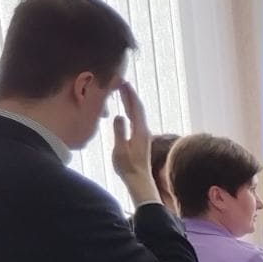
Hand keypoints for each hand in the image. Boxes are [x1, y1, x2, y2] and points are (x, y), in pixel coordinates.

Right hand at [110, 81, 157, 205]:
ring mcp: (143, 135)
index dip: (130, 94)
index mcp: (140, 131)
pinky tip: (126, 110)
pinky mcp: (141, 140)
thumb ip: (120, 132)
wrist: (139, 180)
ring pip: (137, 114)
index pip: (135, 107)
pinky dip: (131, 111)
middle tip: (122, 82)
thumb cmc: (128, 167)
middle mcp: (144, 131)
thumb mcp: (120, 149)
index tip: (123, 82)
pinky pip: (136, 120)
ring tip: (123, 91)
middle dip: (130, 94)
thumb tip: (118, 116)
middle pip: (137, 108)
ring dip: (130, 101)